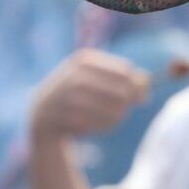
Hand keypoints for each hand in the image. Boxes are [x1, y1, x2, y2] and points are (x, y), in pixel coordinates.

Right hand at [29, 50, 150, 142]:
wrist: (42, 113)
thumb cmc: (77, 94)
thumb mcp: (96, 79)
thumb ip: (123, 78)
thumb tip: (147, 84)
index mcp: (83, 60)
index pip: (125, 71)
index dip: (138, 85)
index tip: (141, 97)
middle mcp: (73, 76)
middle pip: (121, 91)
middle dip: (128, 103)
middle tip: (126, 110)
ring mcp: (67, 98)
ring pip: (112, 111)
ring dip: (117, 118)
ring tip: (113, 119)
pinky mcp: (64, 119)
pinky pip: (98, 126)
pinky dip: (103, 128)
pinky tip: (97, 126)